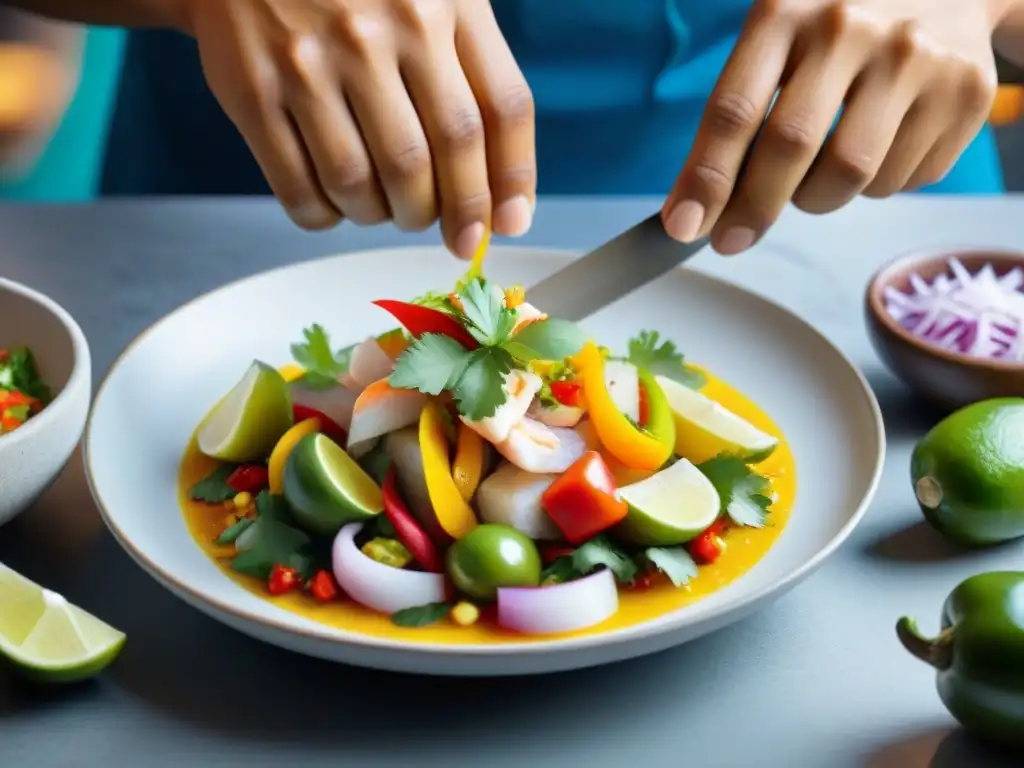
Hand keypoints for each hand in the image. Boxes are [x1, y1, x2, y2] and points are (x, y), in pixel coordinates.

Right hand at [182, 0, 535, 257]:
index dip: (510, 181)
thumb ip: (476, 75)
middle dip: (452, 215)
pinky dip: (325, 215)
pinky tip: (336, 203)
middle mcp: (377, 31)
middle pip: (435, 160)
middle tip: (450, 230)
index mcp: (440, 2)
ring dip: (384, 216)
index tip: (507, 223)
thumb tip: (505, 201)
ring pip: (365, 187)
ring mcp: (310, 64)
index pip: (500, 110)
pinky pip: (300, 190)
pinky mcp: (253, 92)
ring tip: (387, 206)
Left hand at [662, 0, 1001, 253]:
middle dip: (753, 208)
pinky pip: (904, 179)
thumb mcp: (778, 34)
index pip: (734, 111)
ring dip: (820, 197)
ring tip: (818, 170)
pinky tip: (880, 144)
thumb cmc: (835, 24)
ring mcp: (916, 59)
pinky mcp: (966, 93)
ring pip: (851, 177)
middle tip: (732, 239)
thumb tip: (697, 208)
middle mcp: (852, 27)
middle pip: (791, 149)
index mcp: (786, 10)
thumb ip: (738, 111)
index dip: (706, 179)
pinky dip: (878, 185)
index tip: (682, 227)